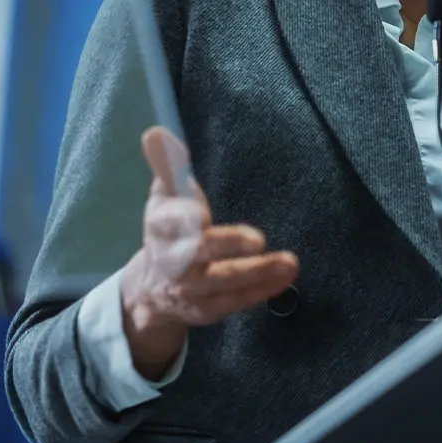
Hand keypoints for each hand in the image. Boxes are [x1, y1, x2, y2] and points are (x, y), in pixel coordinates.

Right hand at [119, 127, 299, 378]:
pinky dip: (264, 289)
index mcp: (161, 227)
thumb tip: (156, 132)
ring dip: (258, 271)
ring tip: (290, 262)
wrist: (151, 290)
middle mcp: (173, 260)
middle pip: (199, 252)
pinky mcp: (210, 309)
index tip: (199, 212)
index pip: (168, 220)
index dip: (183, 216)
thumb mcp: (165, 197)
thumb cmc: (168, 231)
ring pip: (225, 281)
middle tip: (258, 238)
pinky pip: (239, 300)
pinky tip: (287, 275)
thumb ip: (168, 165)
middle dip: (227, 245)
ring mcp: (191, 288)